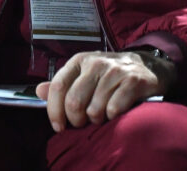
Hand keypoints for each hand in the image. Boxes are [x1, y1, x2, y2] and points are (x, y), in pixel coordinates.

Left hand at [34, 50, 175, 131]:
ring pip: (94, 110)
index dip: (54, 111)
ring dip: (97, 120)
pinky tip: (116, 111)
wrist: (147, 67)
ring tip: (102, 114)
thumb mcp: (84, 75)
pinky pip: (114, 110)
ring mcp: (114, 71)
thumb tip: (39, 91)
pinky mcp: (132, 81)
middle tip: (83, 122)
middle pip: (74, 102)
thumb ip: (62, 84)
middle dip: (76, 120)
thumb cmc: (110, 75)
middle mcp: (95, 63)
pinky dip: (113, 117)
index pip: (58, 87)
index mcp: (79, 61)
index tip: (58, 126)